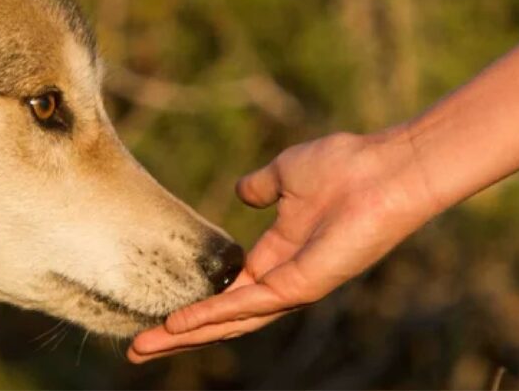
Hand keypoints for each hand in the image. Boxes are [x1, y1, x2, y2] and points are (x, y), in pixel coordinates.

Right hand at [128, 128, 440, 361]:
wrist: (382, 168)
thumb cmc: (345, 167)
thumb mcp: (285, 173)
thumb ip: (261, 187)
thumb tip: (243, 192)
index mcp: (277, 256)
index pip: (226, 293)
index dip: (192, 307)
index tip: (157, 317)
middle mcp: (282, 279)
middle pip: (222, 318)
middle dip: (179, 336)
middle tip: (136, 351)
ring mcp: (293, 286)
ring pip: (231, 322)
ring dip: (188, 335)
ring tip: (147, 347)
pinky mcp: (302, 285)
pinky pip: (251, 305)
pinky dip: (215, 315)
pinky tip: (182, 324)